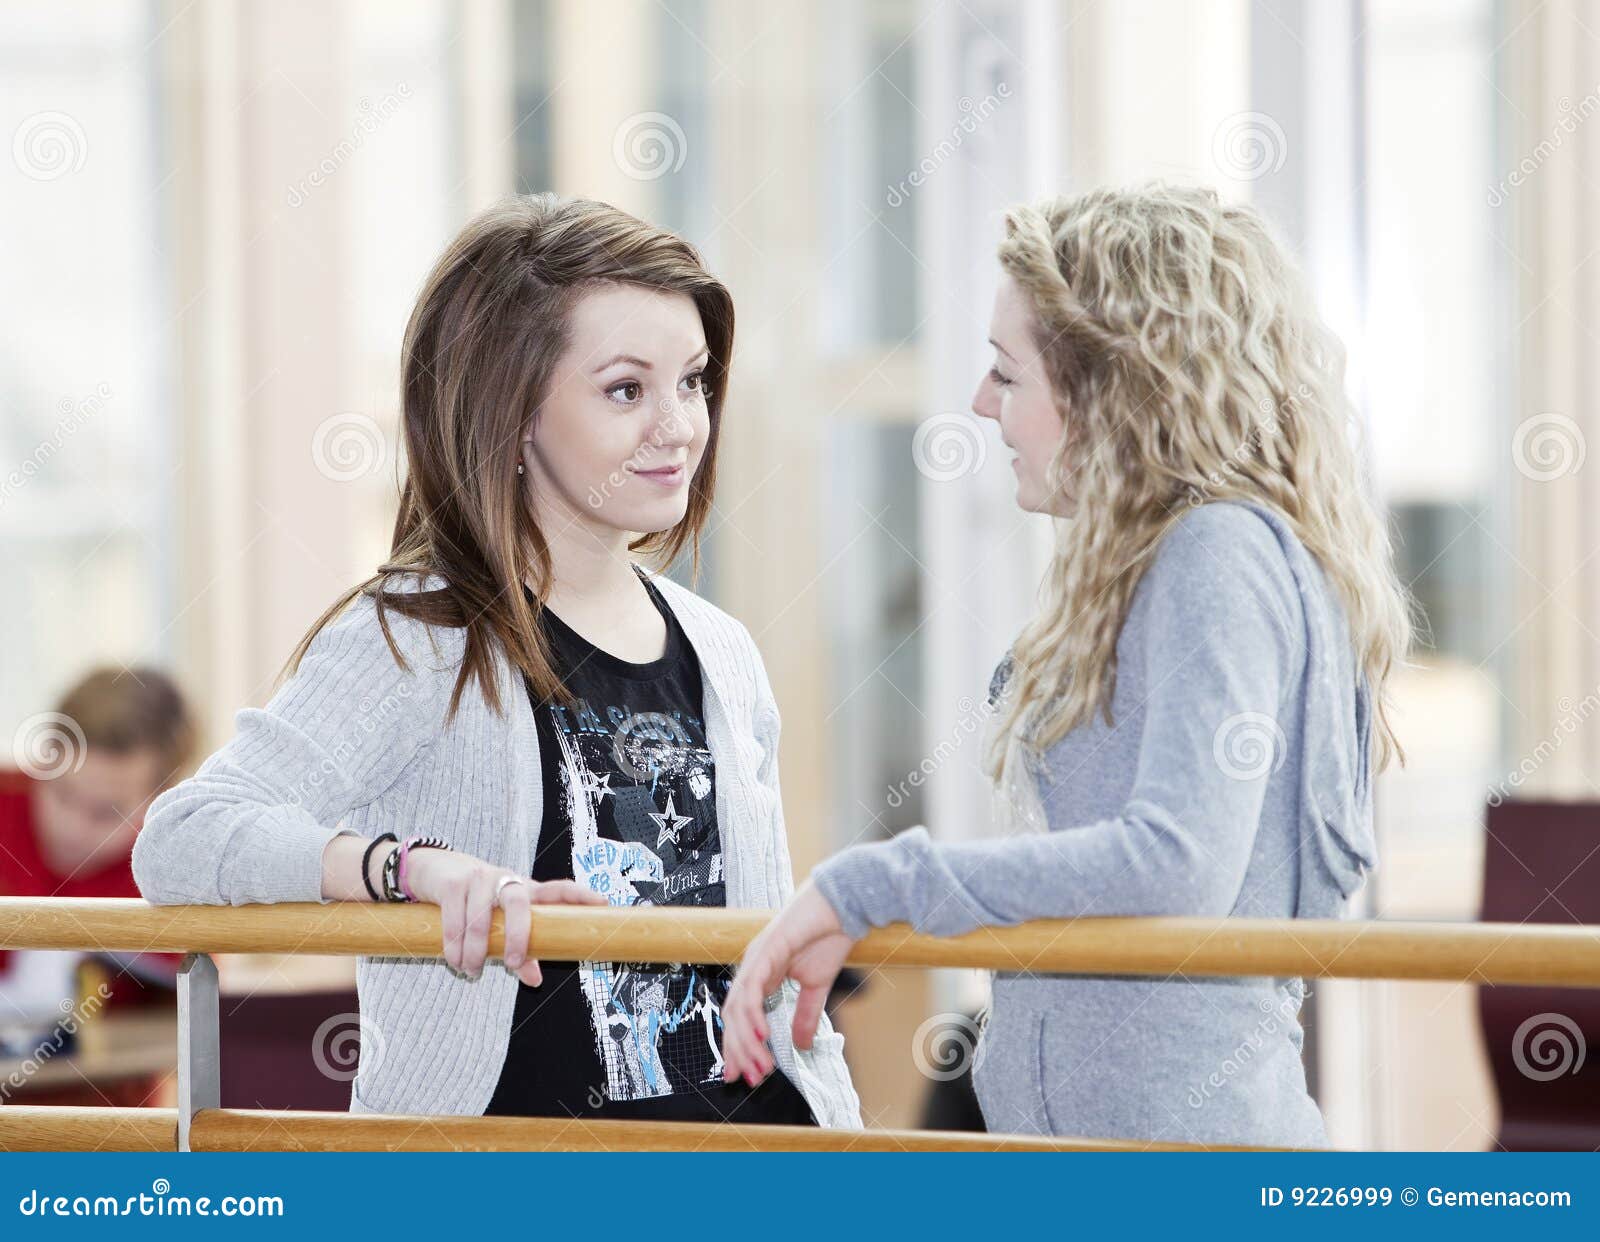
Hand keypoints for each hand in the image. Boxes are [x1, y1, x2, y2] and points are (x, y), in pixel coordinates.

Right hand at [402, 847, 605, 983]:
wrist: (433, 870)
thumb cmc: (477, 901)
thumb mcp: (500, 923)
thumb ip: (521, 951)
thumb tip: (535, 981)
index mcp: (526, 890)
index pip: (559, 889)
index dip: (581, 895)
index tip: (603, 903)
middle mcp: (507, 880)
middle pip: (520, 902)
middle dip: (519, 935)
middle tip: (514, 963)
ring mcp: (479, 878)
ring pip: (482, 918)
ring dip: (476, 951)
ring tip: (471, 970)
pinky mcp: (454, 884)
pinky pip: (456, 919)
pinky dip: (454, 944)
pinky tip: (454, 959)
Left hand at [721, 879, 855, 1087]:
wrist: (843, 906)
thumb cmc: (829, 937)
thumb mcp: (817, 987)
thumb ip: (805, 1015)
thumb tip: (802, 1045)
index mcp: (761, 975)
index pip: (740, 1017)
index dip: (738, 1046)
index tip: (741, 1075)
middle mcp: (752, 967)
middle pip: (733, 1016)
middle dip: (738, 1051)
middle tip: (749, 1079)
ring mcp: (756, 958)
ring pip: (738, 1007)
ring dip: (746, 1040)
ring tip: (759, 1065)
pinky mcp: (766, 950)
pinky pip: (751, 988)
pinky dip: (752, 1013)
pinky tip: (761, 1034)